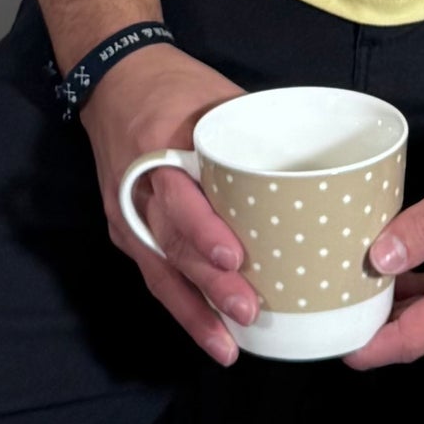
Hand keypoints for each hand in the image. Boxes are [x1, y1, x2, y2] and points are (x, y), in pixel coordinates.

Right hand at [79, 45, 258, 366]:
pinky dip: (181, 305)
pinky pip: (154, 272)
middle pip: (170, 242)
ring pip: (160, 269)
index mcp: (157, 145)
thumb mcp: (215, 93)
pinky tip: (208, 332)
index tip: (235, 255)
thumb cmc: (174, 83)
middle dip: (209, 282)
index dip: (203, 228)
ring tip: (228, 345)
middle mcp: (136, 187)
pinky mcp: (127, 231)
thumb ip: (251, 133)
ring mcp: (126, 213)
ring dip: (195, 309)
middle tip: (249, 311)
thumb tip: (309, 167)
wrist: (113, 78)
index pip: (176, 195)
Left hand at [339, 115, 423, 369]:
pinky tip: (387, 275)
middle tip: (327, 314)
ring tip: (346, 295)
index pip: (416, 338)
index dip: (372, 347)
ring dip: (395, 312)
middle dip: (376, 331)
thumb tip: (378, 260)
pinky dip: (416, 294)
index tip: (332, 344)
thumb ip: (423, 225)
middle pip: (423, 335)